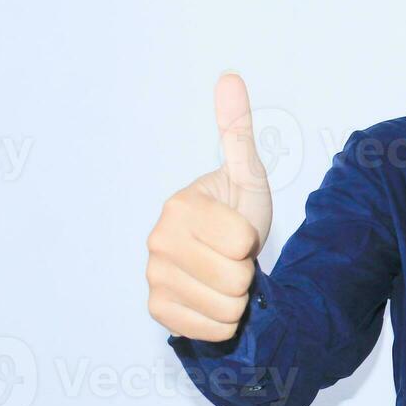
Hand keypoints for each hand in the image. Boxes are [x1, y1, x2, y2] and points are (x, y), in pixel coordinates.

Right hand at [146, 73, 272, 340]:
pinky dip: (223, 321)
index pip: (242, 242)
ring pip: (226, 306)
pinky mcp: (157, 310)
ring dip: (238, 297)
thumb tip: (230, 76)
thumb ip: (237, 131)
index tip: (240, 231)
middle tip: (234, 256)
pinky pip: (208, 329)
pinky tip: (215, 299)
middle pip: (235, 278)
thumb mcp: (247, 174)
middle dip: (246, 270)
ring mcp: (153, 277)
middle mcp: (157, 241)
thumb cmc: (238, 211)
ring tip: (226, 275)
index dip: (252, 240)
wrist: (226, 254)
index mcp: (179, 207)